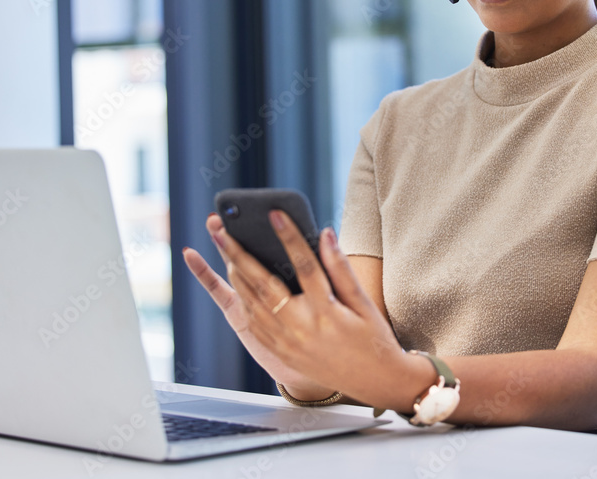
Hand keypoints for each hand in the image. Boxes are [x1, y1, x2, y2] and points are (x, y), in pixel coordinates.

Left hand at [201, 209, 425, 410]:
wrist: (374, 382)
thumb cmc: (373, 338)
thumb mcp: (364, 303)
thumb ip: (341, 268)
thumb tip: (325, 234)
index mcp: (327, 313)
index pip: (304, 266)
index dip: (289, 237)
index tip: (275, 214)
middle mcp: (302, 329)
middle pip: (264, 284)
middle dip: (240, 254)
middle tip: (222, 230)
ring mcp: (287, 343)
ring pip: (252, 303)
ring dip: (235, 274)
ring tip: (224, 248)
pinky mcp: (281, 352)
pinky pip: (254, 323)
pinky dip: (243, 299)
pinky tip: (236, 279)